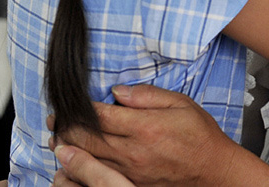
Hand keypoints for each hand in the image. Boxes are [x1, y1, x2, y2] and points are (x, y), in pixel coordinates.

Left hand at [53, 85, 235, 186]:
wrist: (213, 170)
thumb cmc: (200, 135)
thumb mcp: (181, 104)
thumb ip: (148, 96)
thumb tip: (118, 91)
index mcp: (145, 126)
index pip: (101, 115)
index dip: (79, 108)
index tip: (69, 103)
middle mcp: (134, 151)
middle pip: (88, 139)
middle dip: (67, 127)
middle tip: (55, 119)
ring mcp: (130, 172)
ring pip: (89, 160)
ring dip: (70, 149)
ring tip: (58, 139)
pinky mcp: (131, 185)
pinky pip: (99, 178)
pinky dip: (83, 169)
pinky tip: (75, 162)